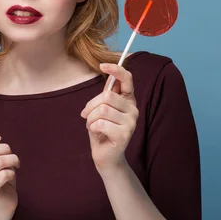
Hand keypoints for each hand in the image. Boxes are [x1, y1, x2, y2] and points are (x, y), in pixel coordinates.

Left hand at [80, 63, 138, 177]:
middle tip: (86, 116)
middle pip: (107, 96)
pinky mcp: (125, 134)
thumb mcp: (101, 109)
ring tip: (92, 125)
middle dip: (90, 106)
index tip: (102, 66)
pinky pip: (101, 123)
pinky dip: (92, 127)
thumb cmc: (101, 129)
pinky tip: (97, 133)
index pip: (127, 79)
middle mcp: (133, 109)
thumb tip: (109, 77)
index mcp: (128, 99)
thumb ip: (105, 95)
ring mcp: (131, 122)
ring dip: (90, 118)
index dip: (116, 70)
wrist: (105, 156)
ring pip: (102, 110)